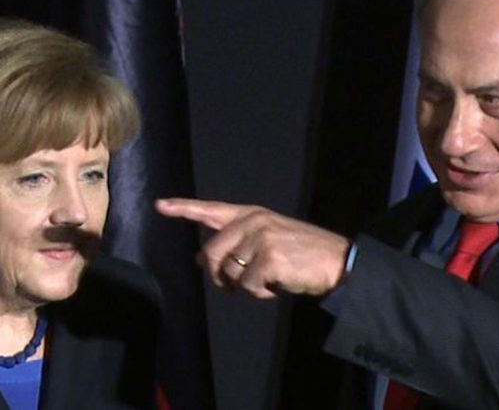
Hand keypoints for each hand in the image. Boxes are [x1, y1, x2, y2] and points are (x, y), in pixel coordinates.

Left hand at [155, 198, 349, 298]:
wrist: (337, 260)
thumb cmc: (302, 253)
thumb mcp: (266, 241)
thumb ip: (234, 246)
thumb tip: (199, 259)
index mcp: (251, 214)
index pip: (211, 209)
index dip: (184, 208)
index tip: (160, 205)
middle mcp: (253, 221)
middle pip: (211, 254)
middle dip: (219, 276)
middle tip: (234, 285)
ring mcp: (260, 238)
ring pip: (228, 273)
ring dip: (245, 286)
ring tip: (270, 279)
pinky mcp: (268, 258)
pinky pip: (247, 287)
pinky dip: (261, 293)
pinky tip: (278, 284)